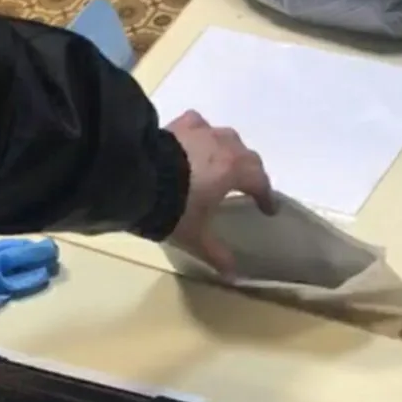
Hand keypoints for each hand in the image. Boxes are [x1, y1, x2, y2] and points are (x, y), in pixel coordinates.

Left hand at [166, 110, 273, 277]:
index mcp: (233, 170)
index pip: (259, 180)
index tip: (268, 208)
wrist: (134, 179)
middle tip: (247, 186)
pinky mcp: (176, 125)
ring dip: (228, 150)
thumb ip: (216, 254)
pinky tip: (193, 143)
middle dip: (250, 171)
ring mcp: (198, 131)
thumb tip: (234, 276)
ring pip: (224, 136)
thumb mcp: (195, 237)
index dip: (266, 195)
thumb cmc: (173, 210)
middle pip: (246, 155)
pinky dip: (201, 135)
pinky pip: (196, 126)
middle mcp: (222, 145)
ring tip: (221, 164)